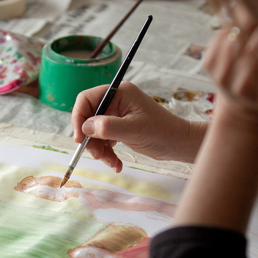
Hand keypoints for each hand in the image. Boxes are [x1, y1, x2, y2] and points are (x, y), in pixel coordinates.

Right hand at [71, 82, 201, 171]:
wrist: (179, 144)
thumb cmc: (161, 132)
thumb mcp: (134, 130)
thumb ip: (108, 127)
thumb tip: (85, 127)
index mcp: (119, 93)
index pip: (87, 99)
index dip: (79, 118)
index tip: (79, 139)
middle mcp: (116, 101)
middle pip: (89, 118)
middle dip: (91, 140)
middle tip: (98, 156)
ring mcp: (118, 115)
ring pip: (95, 132)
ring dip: (100, 150)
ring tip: (112, 163)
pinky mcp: (120, 128)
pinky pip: (104, 140)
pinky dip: (107, 153)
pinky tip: (116, 164)